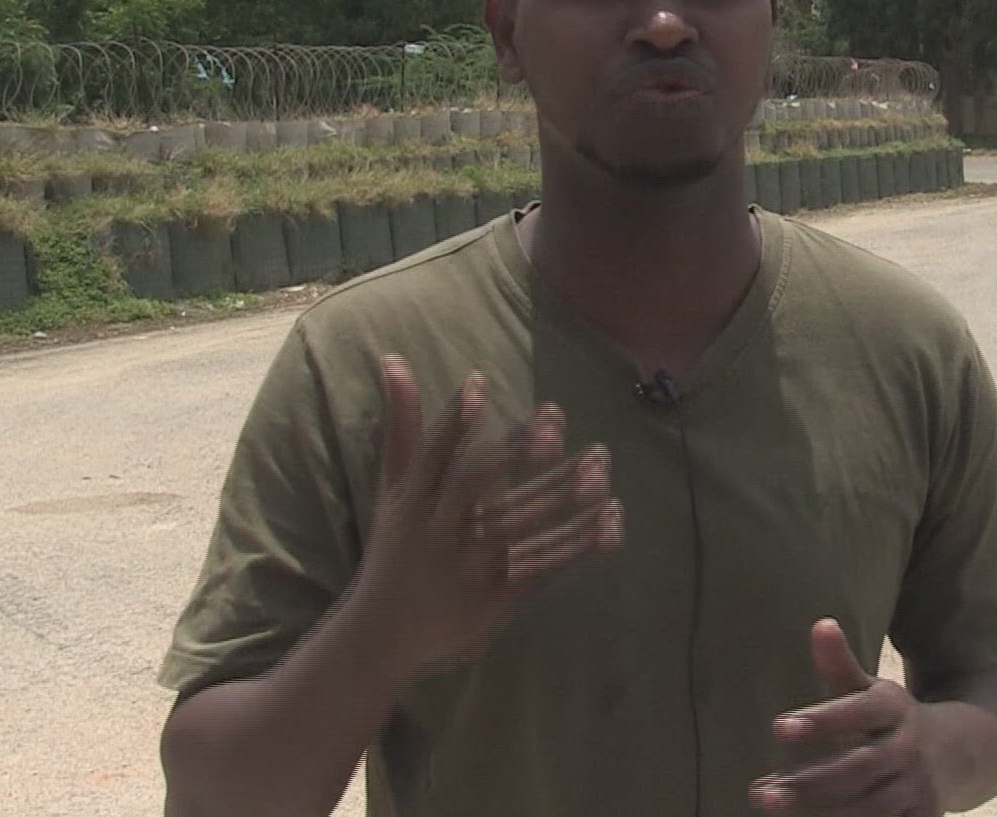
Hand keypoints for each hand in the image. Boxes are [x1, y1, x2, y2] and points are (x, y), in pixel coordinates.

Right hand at [353, 355, 623, 680]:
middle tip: (554, 425)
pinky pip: (544, 569)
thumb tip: (393, 359)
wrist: (383, 636)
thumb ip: (404, 427)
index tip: (479, 383)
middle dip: (514, 455)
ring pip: (519, 528)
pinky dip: (580, 546)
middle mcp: (439, 532)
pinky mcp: (496, 600)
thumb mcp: (394, 490)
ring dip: (562, 498)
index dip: (453, 421)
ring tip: (602, 469)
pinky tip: (613, 520)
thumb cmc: (397, 550)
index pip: (432, 456)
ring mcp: (468, 568)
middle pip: (476, 488)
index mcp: (414, 502)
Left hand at [750, 619, 942, 815]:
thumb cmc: (893, 719)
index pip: (857, 712)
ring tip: (777, 811)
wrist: (959, 751)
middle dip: (810, 783)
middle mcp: (908, 748)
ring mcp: (918, 787)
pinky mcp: (923, 816)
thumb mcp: (871, 690)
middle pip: (858, 768)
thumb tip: (821, 624)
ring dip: (825, 816)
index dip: (821, 721)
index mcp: (893, 708)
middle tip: (762, 794)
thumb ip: (841, 664)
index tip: (778, 728)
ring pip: (872, 807)